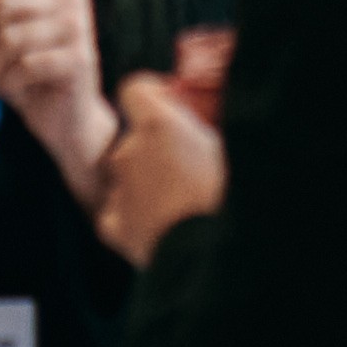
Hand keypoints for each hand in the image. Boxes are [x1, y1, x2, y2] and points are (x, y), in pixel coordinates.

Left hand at [86, 68, 226, 267]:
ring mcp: (118, 189)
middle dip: (157, 148)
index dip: (154, 97)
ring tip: (184, 206)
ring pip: (128, 175)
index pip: (136, 89)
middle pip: (134, 136)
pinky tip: (164, 228)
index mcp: (159, 124)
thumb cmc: (233, 199)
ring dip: (148, 183)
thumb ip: (207, 125)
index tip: (174, 111)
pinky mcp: (114, 225)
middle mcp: (129, 151)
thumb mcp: (231, 148)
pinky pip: (118, 212)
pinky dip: (133, 217)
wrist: (217, 257)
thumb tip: (203, 121)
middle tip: (192, 170)